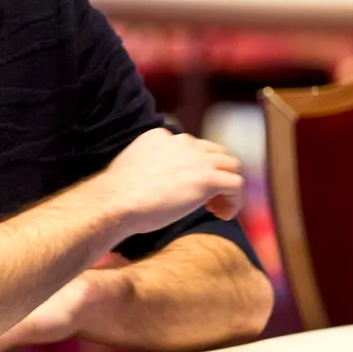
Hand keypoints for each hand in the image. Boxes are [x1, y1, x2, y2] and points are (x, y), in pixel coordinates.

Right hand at [101, 128, 243, 232]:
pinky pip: (236, 184)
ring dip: (227, 187)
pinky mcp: (207, 178)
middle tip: (207, 199)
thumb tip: (157, 186)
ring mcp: (197, 158)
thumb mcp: (134, 170)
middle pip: (215, 152)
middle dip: (215, 173)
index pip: (191, 147)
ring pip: (231, 165)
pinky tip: (222, 215)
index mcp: (161, 136)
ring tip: (218, 208)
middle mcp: (182, 142)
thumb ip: (150, 168)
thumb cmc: (117, 196)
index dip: (195, 168)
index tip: (188, 188)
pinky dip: (234, 201)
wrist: (116, 202)